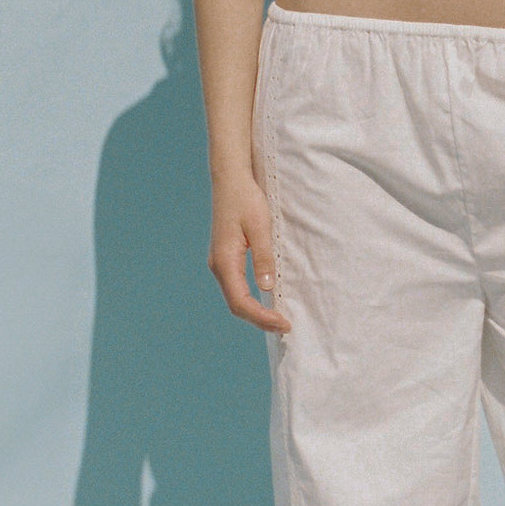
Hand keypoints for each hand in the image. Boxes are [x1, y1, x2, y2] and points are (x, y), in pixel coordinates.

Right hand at [208, 163, 291, 333]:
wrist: (230, 178)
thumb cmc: (246, 198)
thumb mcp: (260, 226)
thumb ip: (263, 257)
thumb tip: (268, 288)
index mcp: (224, 260)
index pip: (241, 301)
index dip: (261, 317)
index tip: (283, 323)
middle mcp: (219, 266)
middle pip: (236, 305)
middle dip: (260, 319)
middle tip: (285, 326)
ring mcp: (220, 263)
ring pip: (236, 297)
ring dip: (255, 312)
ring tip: (278, 319)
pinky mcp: (226, 258)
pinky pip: (237, 287)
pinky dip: (251, 300)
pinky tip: (266, 300)